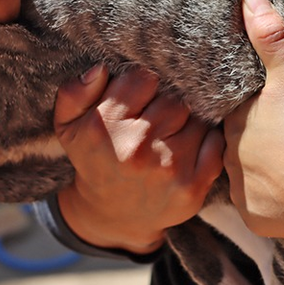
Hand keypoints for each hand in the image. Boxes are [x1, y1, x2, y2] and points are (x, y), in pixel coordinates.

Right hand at [54, 64, 224, 253]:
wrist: (112, 215)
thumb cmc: (94, 160)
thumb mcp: (68, 127)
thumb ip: (74, 93)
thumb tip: (101, 69)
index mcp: (104, 128)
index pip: (143, 78)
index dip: (142, 86)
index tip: (137, 100)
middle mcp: (136, 148)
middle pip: (173, 99)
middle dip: (165, 105)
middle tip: (154, 120)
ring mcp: (168, 169)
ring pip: (196, 119)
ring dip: (186, 123)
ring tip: (168, 136)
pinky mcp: (193, 187)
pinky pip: (215, 142)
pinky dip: (205, 141)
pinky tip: (186, 149)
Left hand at [224, 0, 283, 284]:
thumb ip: (270, 38)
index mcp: (235, 124)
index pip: (236, 116)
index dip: (255, 114)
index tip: (273, 115)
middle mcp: (229, 158)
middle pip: (239, 147)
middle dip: (257, 144)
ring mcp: (240, 191)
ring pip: (247, 177)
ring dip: (265, 173)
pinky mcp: (255, 219)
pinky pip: (259, 208)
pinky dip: (273, 202)